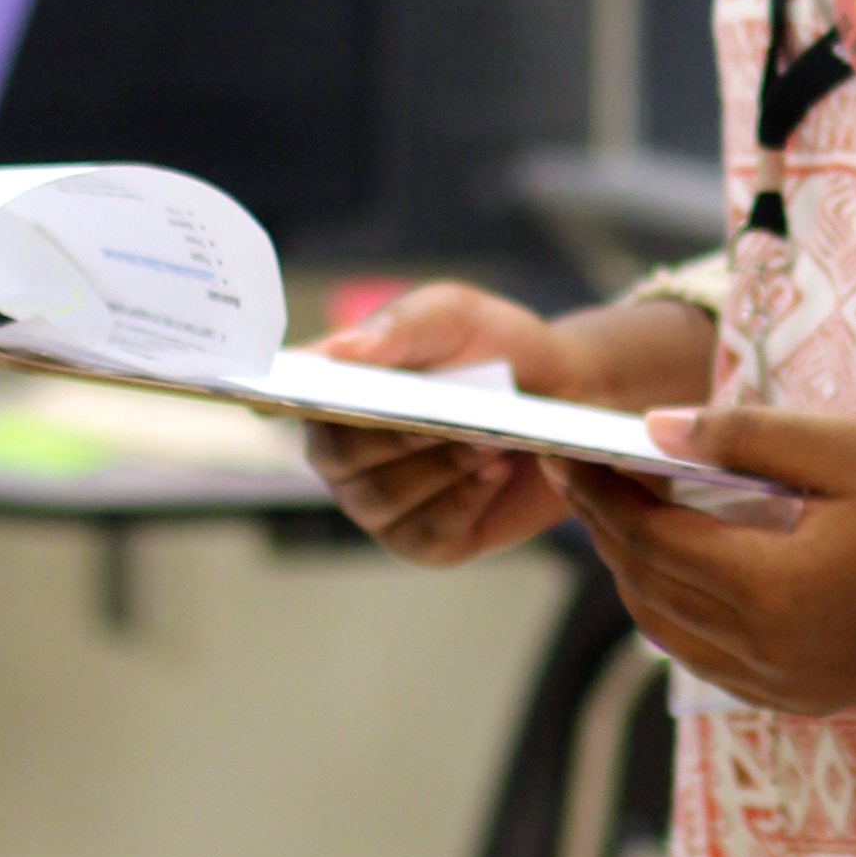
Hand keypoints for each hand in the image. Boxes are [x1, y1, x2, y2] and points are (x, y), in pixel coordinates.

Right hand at [300, 280, 586, 566]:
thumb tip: (334, 353)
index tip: (300, 397)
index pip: (293, 402)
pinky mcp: (425, 540)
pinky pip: (426, 533)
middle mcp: (344, 454)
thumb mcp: (452, 316)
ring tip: (487, 440)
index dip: (288, 402)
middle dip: (396, 436)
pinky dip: (463, 501)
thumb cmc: (494, 347)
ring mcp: (380, 503)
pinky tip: (494, 470)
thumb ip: (396, 329)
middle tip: (449, 417)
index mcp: (333, 393)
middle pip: (338, 457)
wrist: (567, 392)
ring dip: (438, 467)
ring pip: (380, 499)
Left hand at [556, 402, 855, 709]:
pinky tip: (679, 575)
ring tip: (618, 519)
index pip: (654, 539)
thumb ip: (745, 438)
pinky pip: (712, 662)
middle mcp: (769, 653)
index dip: (606, 494)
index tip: (574, 451)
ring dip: (636, 578)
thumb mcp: (847, 449)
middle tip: (581, 478)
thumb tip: (652, 430)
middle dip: (609, 531)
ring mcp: (788, 685)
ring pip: (671, 635)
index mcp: (773, 590)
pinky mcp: (808, 696)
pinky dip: (679, 617)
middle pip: (652, 589)